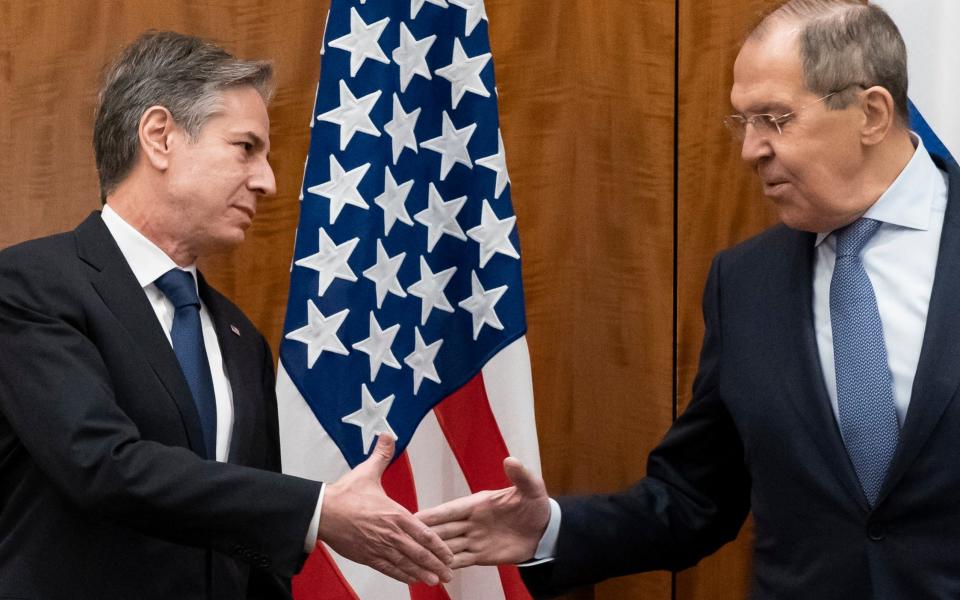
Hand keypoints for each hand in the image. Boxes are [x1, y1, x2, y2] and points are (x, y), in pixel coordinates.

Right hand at [317, 434, 453, 584]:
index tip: (450, 554)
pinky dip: (401, 575)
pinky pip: (388, 568)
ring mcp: (379, 546)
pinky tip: (411, 580)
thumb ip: (381, 455)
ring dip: (423, 573)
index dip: (439, 546)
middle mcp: (391, 533)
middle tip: (449, 574)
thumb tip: (388, 436)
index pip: (424, 533)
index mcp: (395, 514)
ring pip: (406, 564)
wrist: (322, 511)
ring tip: (436, 581)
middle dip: (436, 564)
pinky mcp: (367, 556)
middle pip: (419, 552)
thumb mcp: (367, 471)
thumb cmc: (345, 494)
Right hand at [416, 457, 550, 567]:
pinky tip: (434, 571)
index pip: (451, 510)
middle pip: (443, 530)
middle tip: (402, 540)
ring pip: (448, 547)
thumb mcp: (531, 489)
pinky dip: (448, 566)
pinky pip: (460, 561)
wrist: (545, 532)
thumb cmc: (536, 506)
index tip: (413, 517)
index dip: (432, 514)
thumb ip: (520, 476)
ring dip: (433, 553)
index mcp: (478, 504)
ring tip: (414, 559)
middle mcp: (472, 521)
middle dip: (424, 535)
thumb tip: (511, 460)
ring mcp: (475, 538)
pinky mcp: (481, 554)